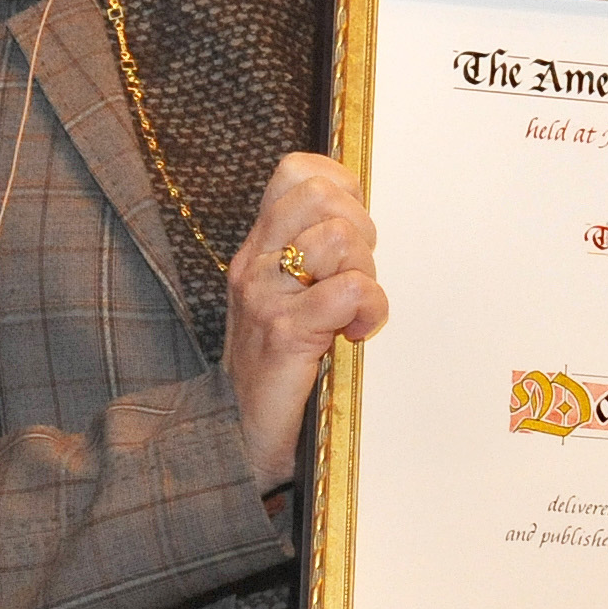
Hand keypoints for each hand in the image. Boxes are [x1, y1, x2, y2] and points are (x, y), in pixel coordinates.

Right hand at [225, 153, 389, 491]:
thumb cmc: (273, 369)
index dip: (341, 187)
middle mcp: (255, 263)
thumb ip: (308, 258)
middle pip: (322, 196)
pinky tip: (356, 333)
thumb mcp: (281, 299)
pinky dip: (370, 310)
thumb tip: (359, 225)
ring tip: (353, 309)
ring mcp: (267, 296)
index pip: (296, 172)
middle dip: (361, 230)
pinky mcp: (286, 333)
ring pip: (340, 238)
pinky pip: (351, 291)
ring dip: (365, 272)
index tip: (352, 229)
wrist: (238, 436)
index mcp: (257, 248)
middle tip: (355, 275)